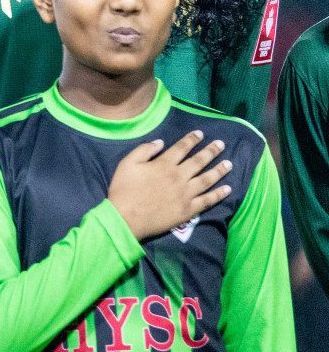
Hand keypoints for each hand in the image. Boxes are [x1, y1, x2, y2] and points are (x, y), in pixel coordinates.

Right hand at [107, 130, 232, 240]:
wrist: (126, 218)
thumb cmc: (123, 190)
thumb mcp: (127, 163)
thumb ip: (143, 150)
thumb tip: (160, 142)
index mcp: (164, 164)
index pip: (181, 148)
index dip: (191, 139)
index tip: (200, 133)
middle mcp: (178, 176)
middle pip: (199, 161)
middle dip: (211, 151)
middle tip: (221, 144)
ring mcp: (185, 194)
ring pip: (207, 179)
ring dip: (219, 170)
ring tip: (229, 164)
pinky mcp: (188, 209)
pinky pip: (207, 200)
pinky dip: (219, 194)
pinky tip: (228, 189)